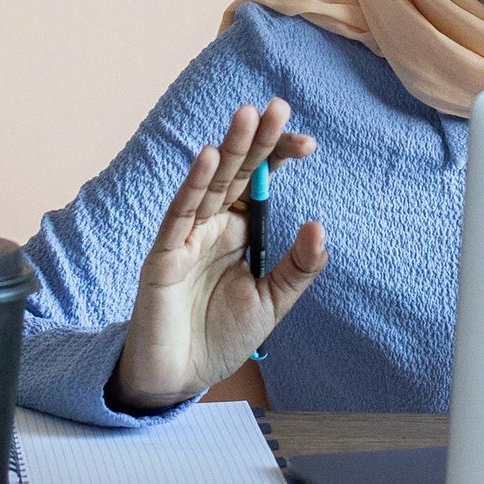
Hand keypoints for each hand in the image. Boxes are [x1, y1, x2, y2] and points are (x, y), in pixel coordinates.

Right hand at [107, 98, 326, 411]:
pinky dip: (195, 185)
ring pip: (210, 184)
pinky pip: (181, 214)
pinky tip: (209, 159)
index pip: (262, 181)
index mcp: (243, 229)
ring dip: (228, 150)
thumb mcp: (274, 300)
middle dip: (257, 139)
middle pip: (237, 172)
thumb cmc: (225, 335)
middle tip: (276, 106)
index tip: (310, 144)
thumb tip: (319, 226)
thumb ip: (298, 267)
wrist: (182, 377)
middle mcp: (215, 224)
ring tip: (247, 115)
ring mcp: (188, 236)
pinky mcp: (164, 255)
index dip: (279, 157)